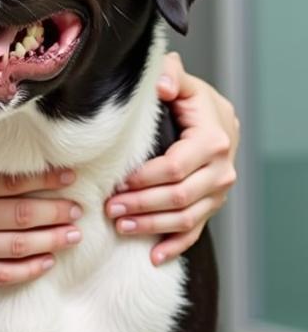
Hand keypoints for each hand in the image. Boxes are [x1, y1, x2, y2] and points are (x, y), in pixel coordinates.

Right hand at [0, 147, 82, 304]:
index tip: (67, 176)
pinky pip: (1, 274)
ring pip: (17, 244)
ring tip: (74, 233)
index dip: (42, 178)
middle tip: (81, 206)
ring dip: (51, 238)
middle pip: (19, 212)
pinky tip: (46, 263)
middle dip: (56, 208)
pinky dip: (27, 269)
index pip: (5, 180)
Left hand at [105, 51, 238, 265]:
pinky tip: (154, 256)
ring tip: (121, 226)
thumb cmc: (190, 99)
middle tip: (110, 208)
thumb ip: (169, 74)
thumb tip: (161, 85)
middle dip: (142, 205)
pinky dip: (176, 245)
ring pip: (186, 217)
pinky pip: (195, 230)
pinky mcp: (212, 204)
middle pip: (179, 196)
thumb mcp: (180, 80)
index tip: (117, 184)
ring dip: (153, 226)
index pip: (174, 167)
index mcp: (212, 139)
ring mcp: (218, 191)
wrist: (214, 116)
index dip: (145, 179)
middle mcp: (221, 169)